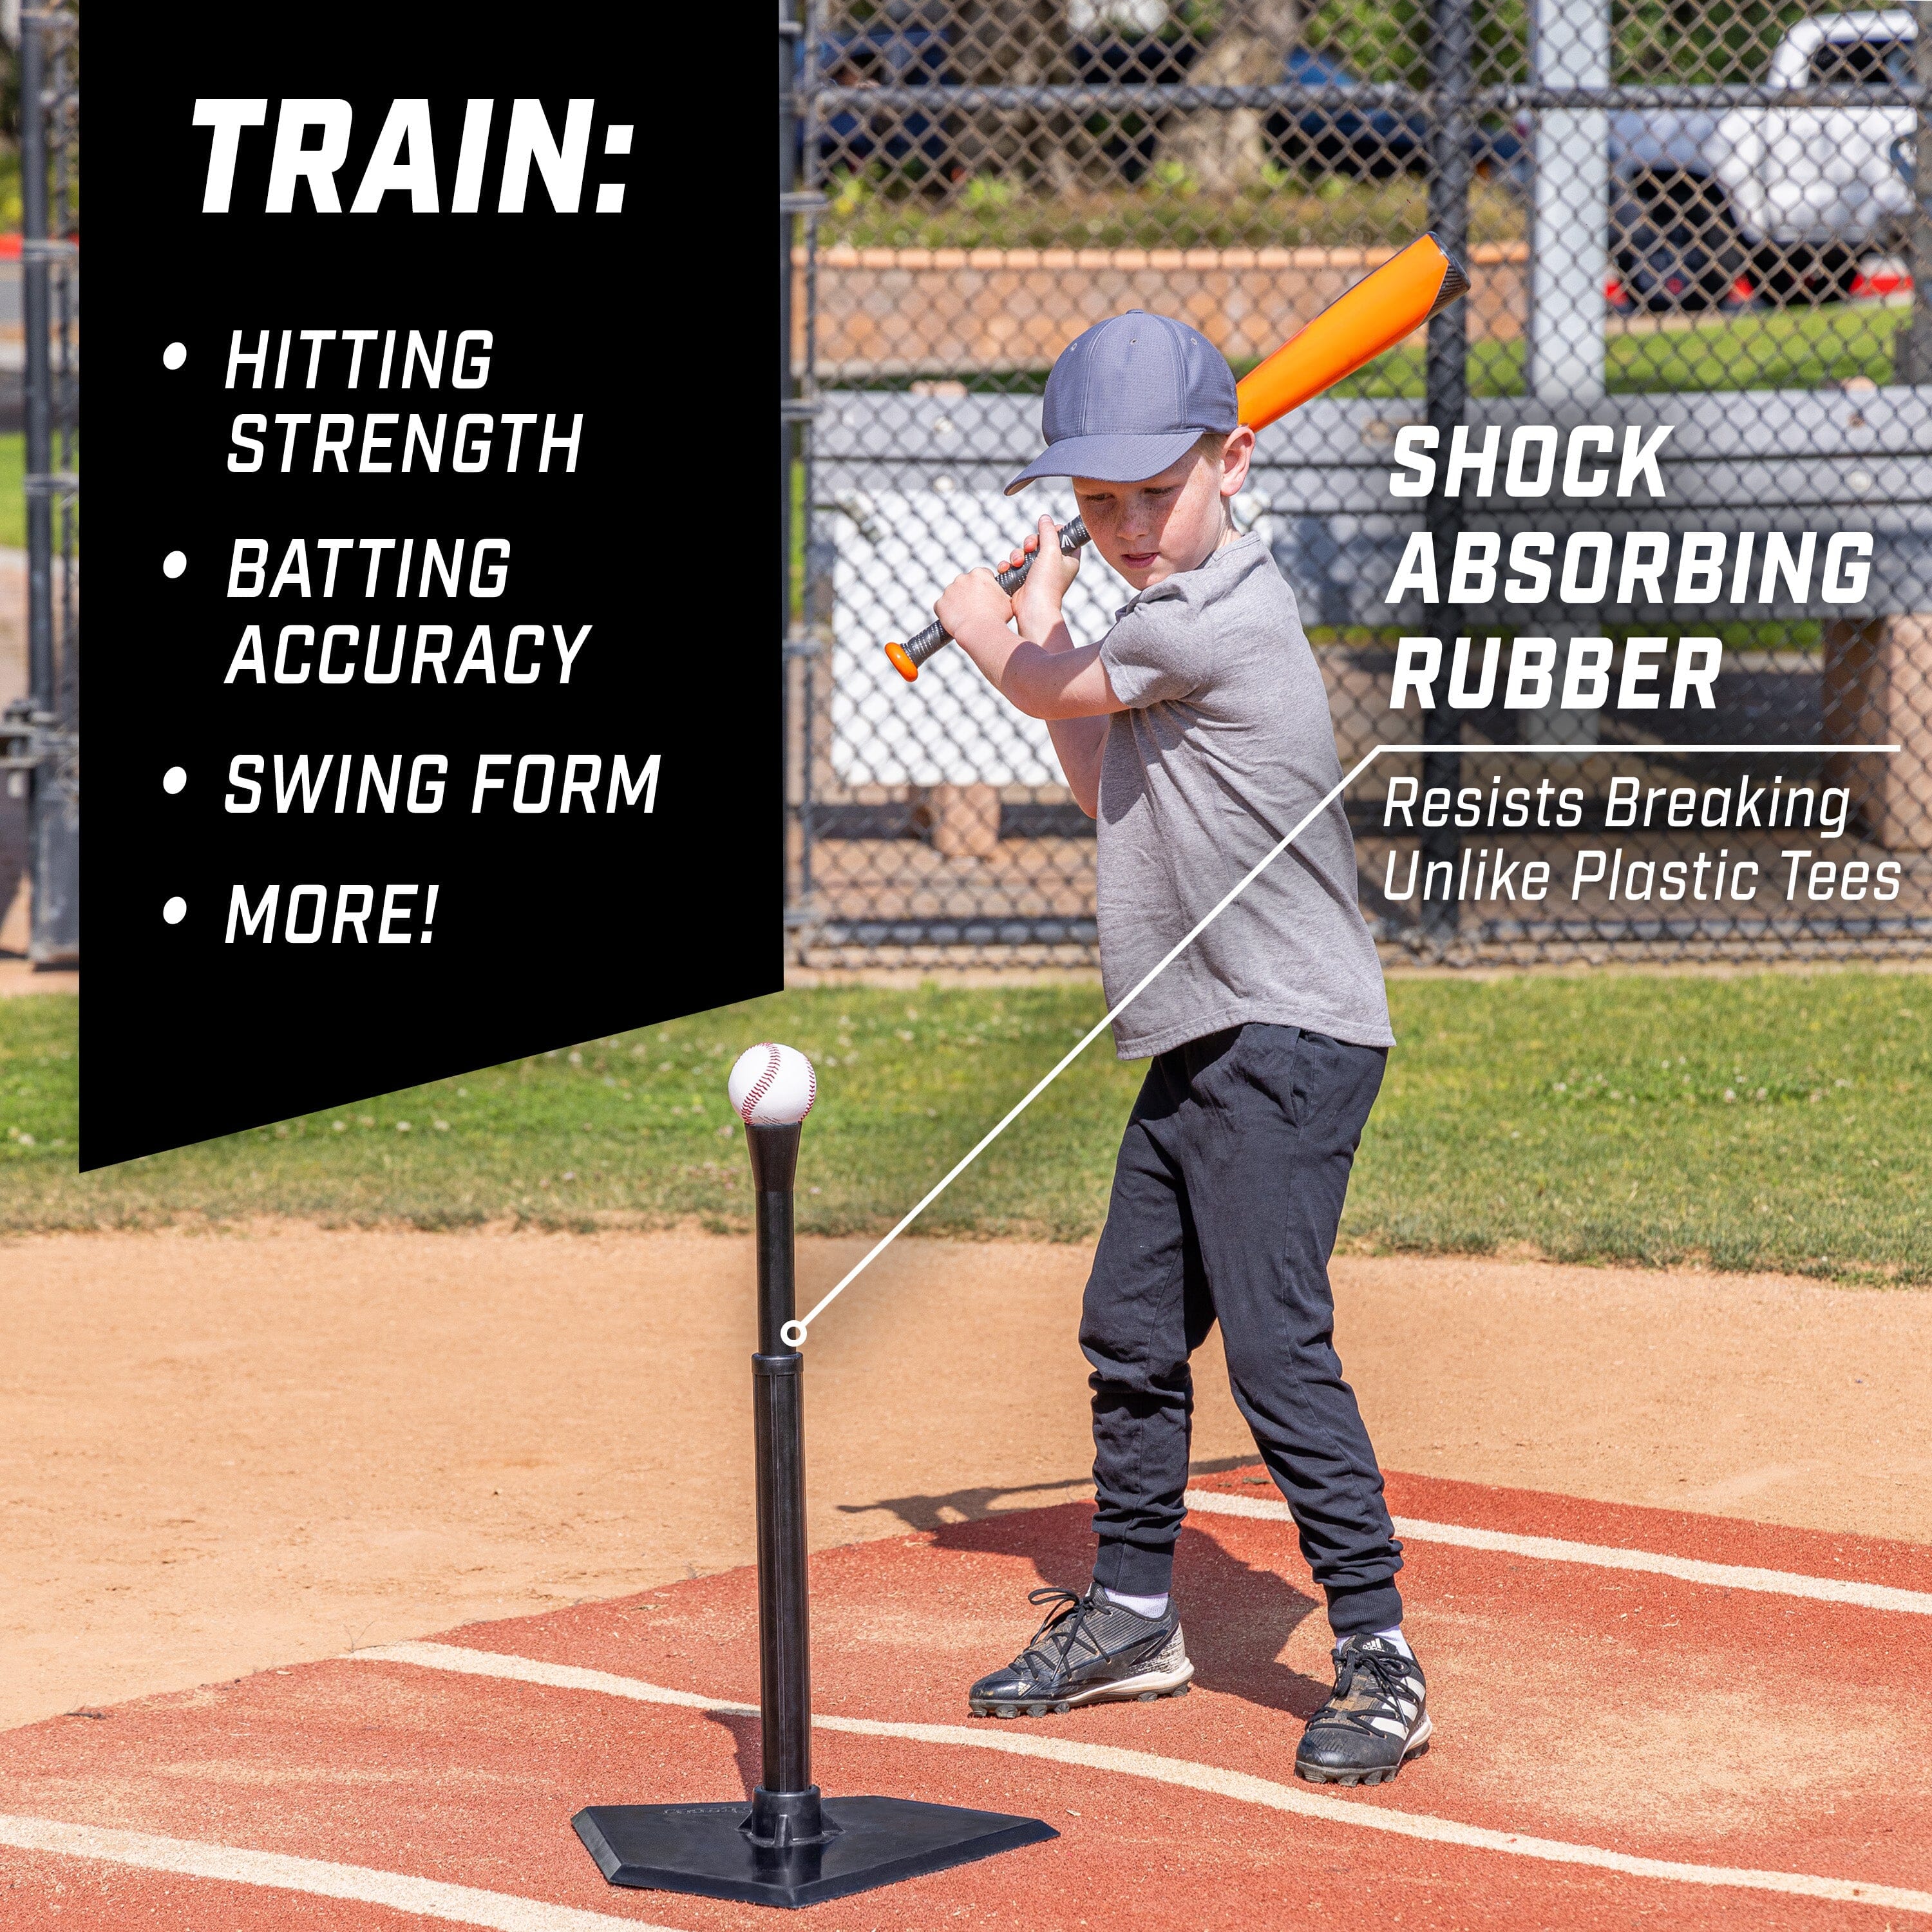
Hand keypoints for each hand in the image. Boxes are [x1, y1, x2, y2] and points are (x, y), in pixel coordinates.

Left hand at [935, 565, 1013, 642]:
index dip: (984, 586)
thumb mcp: (1007, 601)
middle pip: (965, 584)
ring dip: (957, 603)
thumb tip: (1000, 594)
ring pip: (953, 595)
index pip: (981, 575)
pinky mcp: (939, 603)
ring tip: (966, 617)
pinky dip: (946, 613)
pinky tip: (955, 621)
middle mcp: (962, 578)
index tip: (985, 596)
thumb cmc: (997, 618)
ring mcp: (949, 590)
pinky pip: (942, 607)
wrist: (980, 631)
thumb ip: (1000, 593)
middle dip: (969, 593)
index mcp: (979, 573)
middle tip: (975, 608)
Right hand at [1007, 515, 1079, 642]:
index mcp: (1068, 559)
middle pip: (1040, 542)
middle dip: (1030, 542)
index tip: (1048, 531)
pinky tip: (1007, 568)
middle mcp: (1053, 565)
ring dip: (1017, 554)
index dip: (1055, 531)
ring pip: (1024, 552)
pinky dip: (1009, 564)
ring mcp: (1037, 572)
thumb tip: (1045, 518)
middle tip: (1030, 547)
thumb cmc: (1047, 583)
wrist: (1032, 608)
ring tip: (1017, 563)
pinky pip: (1013, 564)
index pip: (1064, 538)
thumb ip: (1048, 532)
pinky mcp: (1023, 579)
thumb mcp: (1051, 551)